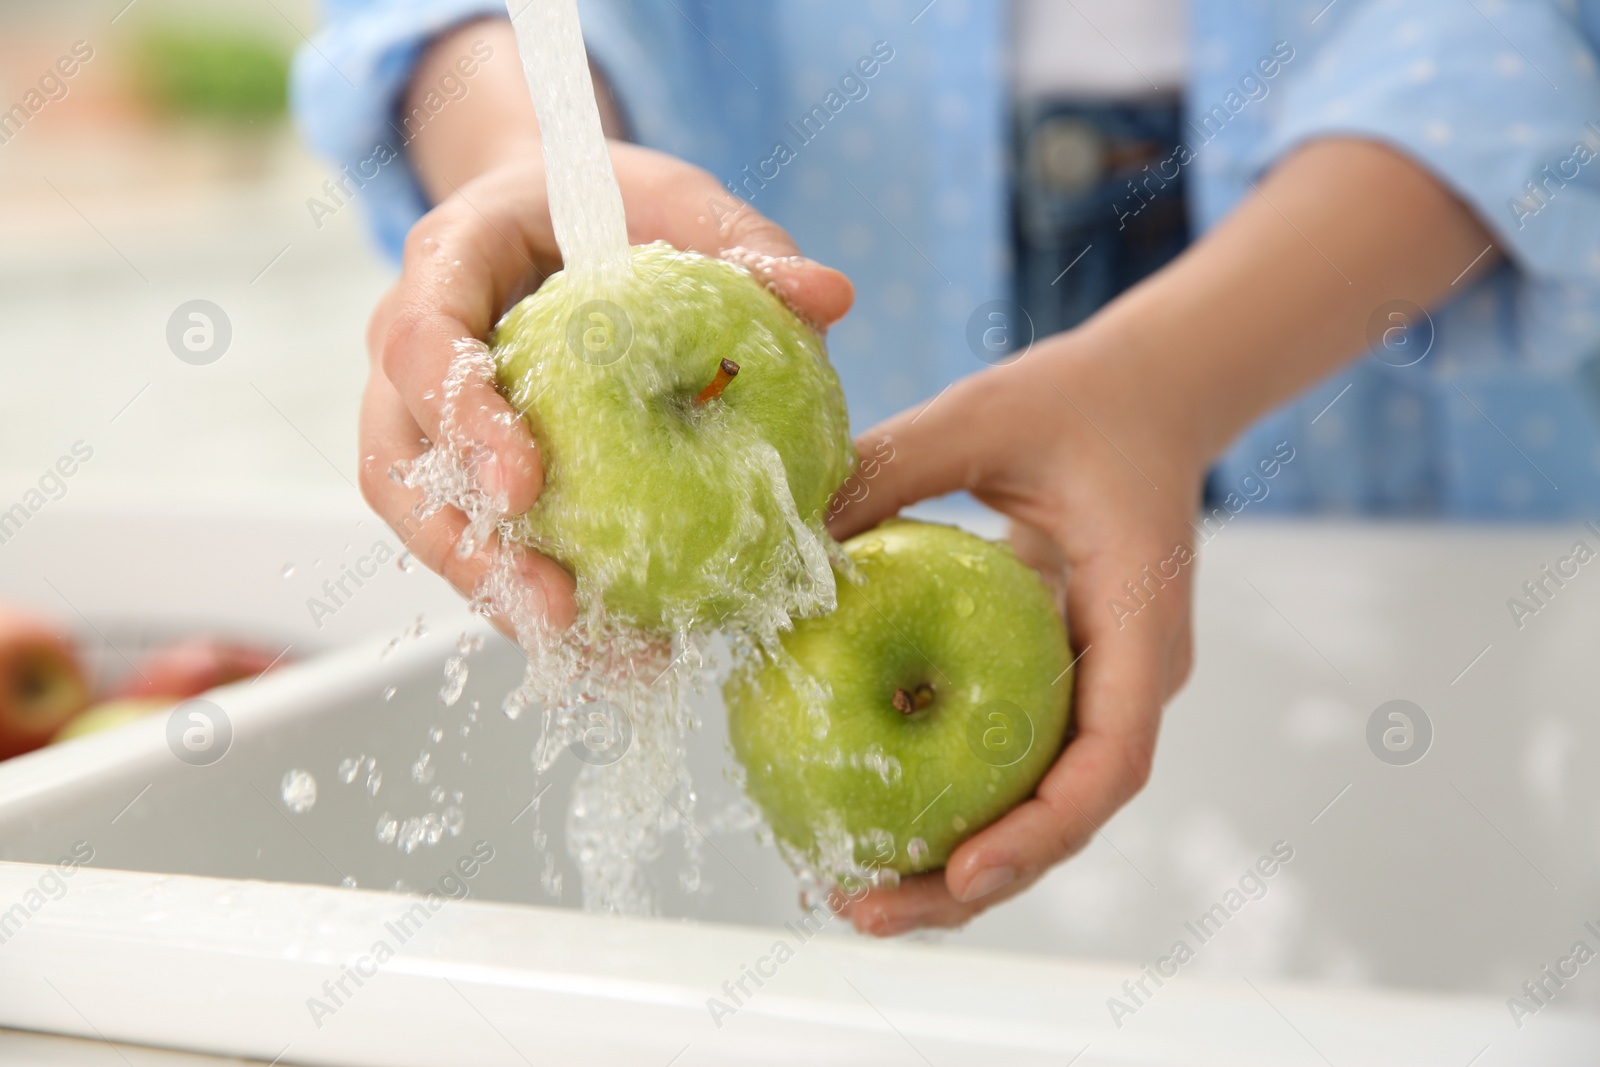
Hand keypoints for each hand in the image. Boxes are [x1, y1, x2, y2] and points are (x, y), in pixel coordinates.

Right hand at [358, 142, 854, 628]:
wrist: (553, 216)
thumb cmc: (608, 202)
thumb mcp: (674, 199)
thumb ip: (741, 243)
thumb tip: (830, 296)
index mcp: (448, 261)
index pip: (420, 341)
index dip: (461, 417)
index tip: (525, 484)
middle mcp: (411, 349)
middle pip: (398, 462)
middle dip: (466, 546)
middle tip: (554, 607)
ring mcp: (426, 418)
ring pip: (425, 521)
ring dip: (498, 594)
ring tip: (593, 650)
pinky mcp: (462, 470)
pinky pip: (477, 540)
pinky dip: (533, 593)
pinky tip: (612, 640)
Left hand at [825, 326, 1202, 934]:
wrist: (1147, 394)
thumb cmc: (1080, 399)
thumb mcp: (986, 416)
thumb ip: (893, 463)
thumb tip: (783, 533)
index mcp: (1141, 626)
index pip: (1110, 760)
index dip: (1040, 831)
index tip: (963, 873)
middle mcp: (1128, 678)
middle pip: (1063, 816)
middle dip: (972, 883)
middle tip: (865, 913)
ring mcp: (1098, 686)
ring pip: (1033, 803)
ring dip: (950, 863)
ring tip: (850, 897)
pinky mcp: (1058, 680)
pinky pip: (1006, 757)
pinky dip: (946, 799)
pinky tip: (864, 814)